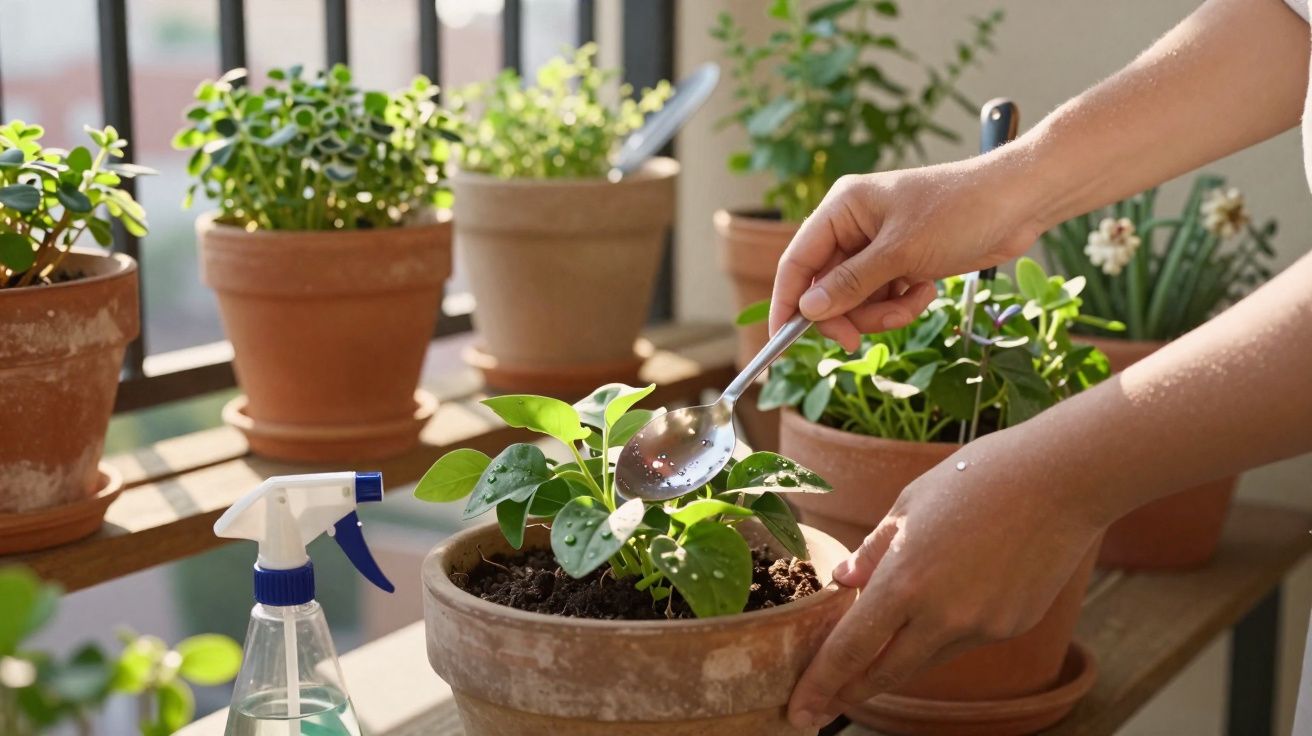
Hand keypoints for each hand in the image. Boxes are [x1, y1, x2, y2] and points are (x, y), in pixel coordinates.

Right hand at [768, 158, 1043, 350]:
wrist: (1020, 202)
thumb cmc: (960, 210)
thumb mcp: (901, 252)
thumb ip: (852, 283)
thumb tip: (808, 310)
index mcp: (842, 208)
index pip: (798, 260)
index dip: (787, 301)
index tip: (782, 340)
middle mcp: (854, 226)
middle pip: (826, 287)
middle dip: (848, 313)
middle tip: (860, 339)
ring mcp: (879, 246)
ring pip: (857, 298)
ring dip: (881, 312)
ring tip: (912, 303)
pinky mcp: (904, 262)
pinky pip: (884, 297)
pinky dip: (902, 304)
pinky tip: (927, 291)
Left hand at [786, 431, 1104, 728]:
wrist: (1061, 480)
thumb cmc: (977, 477)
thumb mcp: (908, 504)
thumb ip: (872, 551)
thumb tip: (841, 583)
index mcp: (905, 581)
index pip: (850, 649)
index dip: (819, 685)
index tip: (798, 712)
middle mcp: (942, 616)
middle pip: (884, 673)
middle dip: (848, 694)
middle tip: (819, 707)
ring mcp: (981, 627)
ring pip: (924, 659)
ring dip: (893, 662)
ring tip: (867, 660)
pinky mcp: (1011, 626)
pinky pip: (962, 640)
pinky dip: (940, 633)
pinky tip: (943, 603)